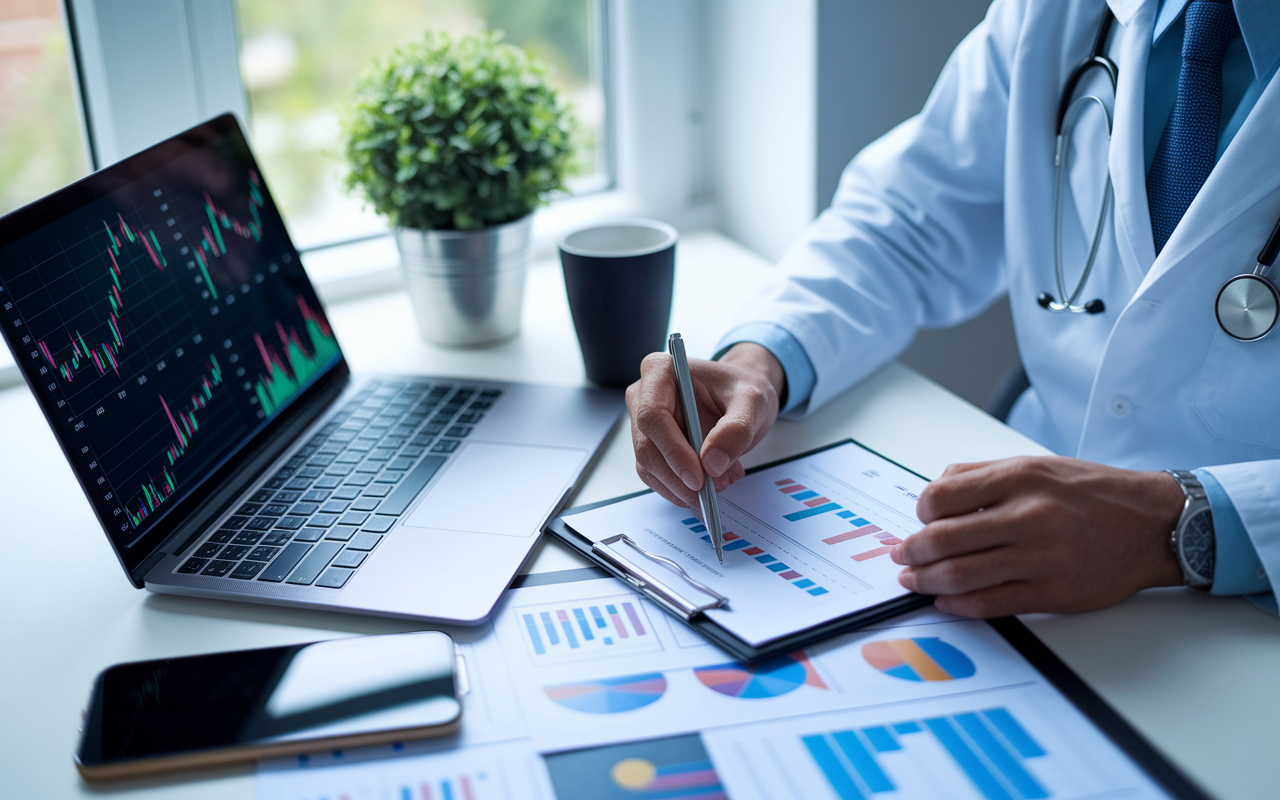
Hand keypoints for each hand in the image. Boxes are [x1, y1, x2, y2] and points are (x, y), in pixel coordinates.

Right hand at [627, 343, 783, 509]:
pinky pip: (657, 476)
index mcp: (661, 370)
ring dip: (681, 487)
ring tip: (720, 485)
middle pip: (647, 446)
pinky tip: (709, 487)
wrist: (741, 397)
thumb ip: (736, 429)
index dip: (673, 450)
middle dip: (678, 477)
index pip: (653, 415)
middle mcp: (644, 395)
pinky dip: (681, 490)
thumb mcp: (752, 402)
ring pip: (649, 467)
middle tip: (713, 491)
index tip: (699, 477)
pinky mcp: (652, 446)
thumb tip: (712, 463)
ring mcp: (644, 423)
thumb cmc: (741, 390)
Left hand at [891, 456, 1185, 616]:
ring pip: (961, 575)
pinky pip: (991, 603)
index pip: (941, 497)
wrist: (1152, 524)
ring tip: (914, 579)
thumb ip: (981, 475)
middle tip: (902, 556)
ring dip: (926, 580)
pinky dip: (958, 604)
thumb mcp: (1035, 465)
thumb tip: (935, 495)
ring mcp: (1041, 557)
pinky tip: (945, 599)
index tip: (919, 520)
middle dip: (912, 551)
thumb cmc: (1092, 494)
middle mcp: (1028, 515)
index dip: (920, 512)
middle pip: (943, 539)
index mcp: (1019, 478)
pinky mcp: (1052, 592)